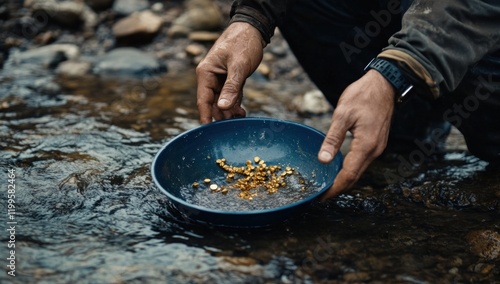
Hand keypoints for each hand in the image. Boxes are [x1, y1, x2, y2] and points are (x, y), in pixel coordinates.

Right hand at [196, 22, 264, 123]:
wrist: (252, 29)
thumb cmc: (243, 44)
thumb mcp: (239, 66)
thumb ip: (232, 87)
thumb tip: (222, 107)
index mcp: (205, 73)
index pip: (203, 100)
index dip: (205, 116)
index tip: (207, 132)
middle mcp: (209, 77)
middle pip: (212, 103)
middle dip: (221, 115)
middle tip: (233, 126)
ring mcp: (219, 79)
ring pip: (221, 101)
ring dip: (229, 111)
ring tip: (240, 118)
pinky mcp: (229, 79)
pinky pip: (230, 96)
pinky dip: (235, 104)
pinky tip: (242, 112)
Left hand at [318, 70, 395, 199]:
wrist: (384, 84)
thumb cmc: (362, 96)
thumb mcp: (343, 114)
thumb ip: (332, 139)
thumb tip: (323, 160)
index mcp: (365, 146)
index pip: (348, 175)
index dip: (334, 188)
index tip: (321, 197)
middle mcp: (374, 151)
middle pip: (354, 177)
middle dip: (338, 188)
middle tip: (321, 195)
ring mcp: (377, 147)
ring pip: (359, 171)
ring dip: (344, 180)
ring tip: (326, 184)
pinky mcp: (376, 143)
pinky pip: (362, 162)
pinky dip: (349, 169)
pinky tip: (338, 169)